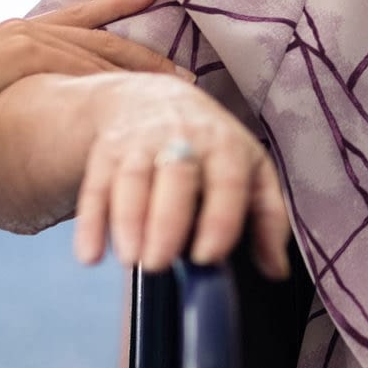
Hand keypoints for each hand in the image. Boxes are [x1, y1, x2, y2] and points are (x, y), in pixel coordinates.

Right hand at [0, 0, 179, 148]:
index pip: (81, 22)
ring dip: (139, 64)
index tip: (148, 5)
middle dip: (143, 50)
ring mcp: (30, 37)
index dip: (118, 13)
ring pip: (99, 48)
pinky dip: (109, 74)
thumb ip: (20, 89)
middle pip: (102, 33)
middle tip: (182, 63)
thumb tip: (41, 110)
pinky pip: (78, 63)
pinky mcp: (27, 52)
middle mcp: (30, 28)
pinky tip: (136, 87)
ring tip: (175, 78)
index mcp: (22, 33)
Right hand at [68, 74, 288, 278]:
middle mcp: (182, 138)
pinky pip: (95, 186)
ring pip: (131, 179)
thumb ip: (267, 218)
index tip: (208, 256)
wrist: (152, 98)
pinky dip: (91, 222)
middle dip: (166, 221)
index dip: (218, 218)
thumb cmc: (212, 146)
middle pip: (174, 176)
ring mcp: (139, 143)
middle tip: (160, 264)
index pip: (226, 180)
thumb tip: (276, 270)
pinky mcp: (105, 153)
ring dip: (127, 220)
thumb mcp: (250, 170)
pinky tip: (90, 255)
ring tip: (131, 260)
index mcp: (225, 145)